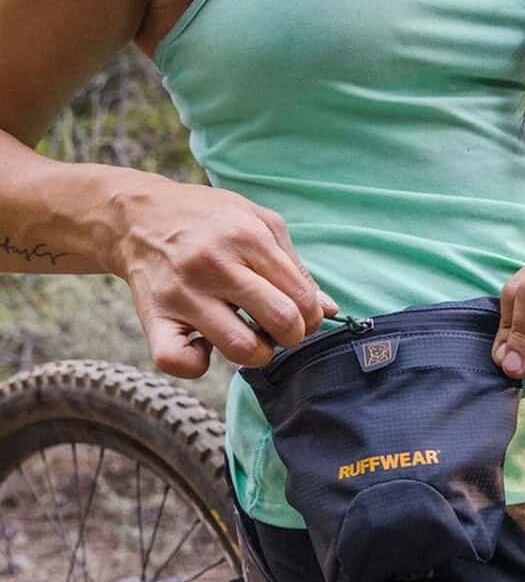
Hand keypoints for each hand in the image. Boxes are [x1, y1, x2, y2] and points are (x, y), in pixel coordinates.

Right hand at [102, 173, 336, 378]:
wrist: (137, 216)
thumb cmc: (208, 220)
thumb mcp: (258, 222)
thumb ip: (295, 265)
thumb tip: (330, 308)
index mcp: (245, 237)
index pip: (301, 297)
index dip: (311, 316)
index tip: (301, 316)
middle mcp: (213, 265)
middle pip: (280, 322)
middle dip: (292, 335)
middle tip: (281, 329)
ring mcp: (182, 294)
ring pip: (240, 348)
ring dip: (257, 354)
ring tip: (250, 337)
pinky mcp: (153, 318)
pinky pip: (178, 362)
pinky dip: (197, 365)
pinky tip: (204, 348)